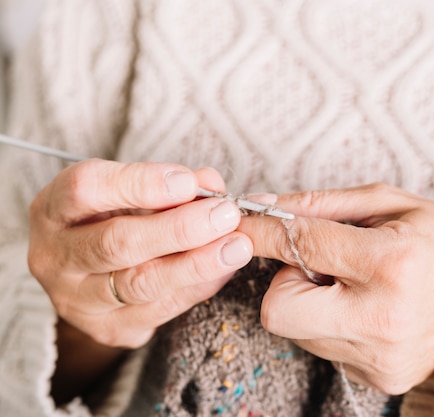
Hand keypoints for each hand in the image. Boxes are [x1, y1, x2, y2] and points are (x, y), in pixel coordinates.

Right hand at [28, 159, 252, 400]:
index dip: (139, 184)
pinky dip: (199, 287)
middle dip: (179, 229)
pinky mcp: (107, 329)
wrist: (88, 272)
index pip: (86, 190)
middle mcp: (55, 257)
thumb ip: (168, 183)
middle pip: (116, 244)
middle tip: (225, 215)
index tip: (187, 182)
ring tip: (237, 246)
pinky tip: (225, 269)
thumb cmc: (112, 216)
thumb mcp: (128, 190)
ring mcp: (78, 301)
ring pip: (141, 285)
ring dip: (197, 263)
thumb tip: (211, 184)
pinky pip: (161, 311)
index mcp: (53, 209)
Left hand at [239, 183, 433, 394]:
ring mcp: (381, 356)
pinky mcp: (380, 378)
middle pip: (279, 310)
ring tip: (354, 285)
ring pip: (298, 330)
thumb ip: (320, 205)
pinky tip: (366, 309)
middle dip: (283, 282)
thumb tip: (262, 206)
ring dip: (311, 302)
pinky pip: (325, 348)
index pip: (302, 246)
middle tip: (319, 264)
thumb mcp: (388, 203)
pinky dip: (332, 324)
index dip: (263, 232)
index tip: (243, 222)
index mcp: (391, 263)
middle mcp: (384, 318)